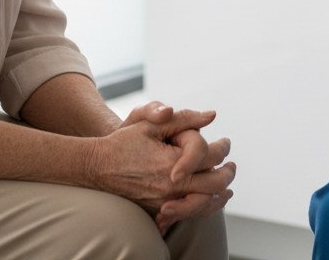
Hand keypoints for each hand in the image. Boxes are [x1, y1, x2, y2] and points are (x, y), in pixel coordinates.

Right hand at [85, 107, 235, 233]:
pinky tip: (210, 199)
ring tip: (228, 184)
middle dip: (228, 172)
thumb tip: (212, 115)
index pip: (211, 156)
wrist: (97, 167)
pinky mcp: (158, 211)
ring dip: (221, 193)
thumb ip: (184, 118)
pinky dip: (204, 207)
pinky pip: (189, 214)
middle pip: (215, 183)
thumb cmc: (124, 141)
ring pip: (205, 204)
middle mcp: (171, 186)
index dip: (223, 147)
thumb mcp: (150, 122)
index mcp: (172, 162)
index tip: (226, 142)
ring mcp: (164, 202)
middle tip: (232, 164)